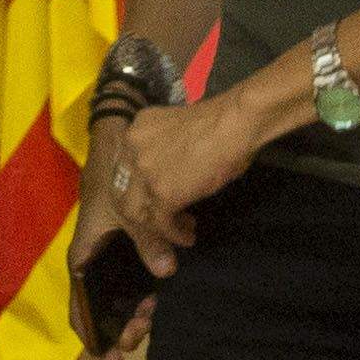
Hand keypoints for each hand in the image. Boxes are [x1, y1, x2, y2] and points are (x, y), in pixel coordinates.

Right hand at [66, 128, 159, 359]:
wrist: (119, 143)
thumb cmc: (112, 177)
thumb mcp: (129, 209)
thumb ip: (149, 241)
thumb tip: (166, 272)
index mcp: (83, 258)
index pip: (80, 310)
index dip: (94, 339)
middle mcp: (95, 262)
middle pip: (103, 310)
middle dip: (123, 326)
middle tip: (145, 327)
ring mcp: (113, 255)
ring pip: (121, 295)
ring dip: (137, 309)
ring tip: (154, 309)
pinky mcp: (131, 244)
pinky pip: (136, 276)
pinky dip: (148, 287)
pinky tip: (164, 288)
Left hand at [106, 95, 257, 271]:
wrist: (235, 123)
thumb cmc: (222, 122)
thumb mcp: (179, 129)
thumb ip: (166, 148)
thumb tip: (174, 170)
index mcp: (137, 130)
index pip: (124, 168)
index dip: (138, 188)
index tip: (155, 199)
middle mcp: (132, 149)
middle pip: (124, 191)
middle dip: (143, 212)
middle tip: (165, 220)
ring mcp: (145, 171)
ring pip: (137, 211)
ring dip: (157, 227)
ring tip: (181, 231)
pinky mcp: (162, 193)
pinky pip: (161, 223)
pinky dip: (173, 234)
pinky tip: (187, 237)